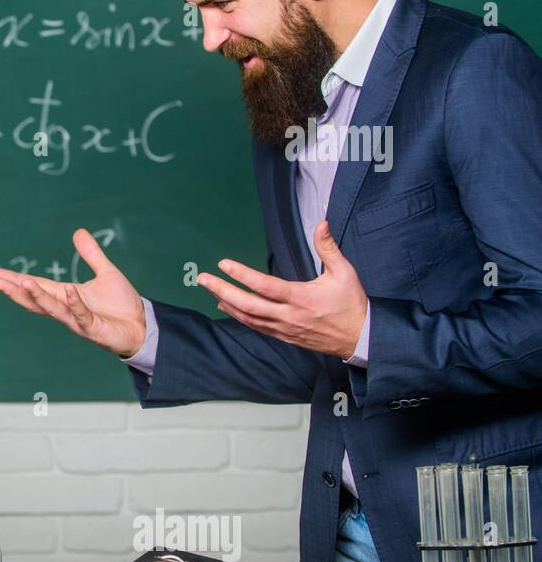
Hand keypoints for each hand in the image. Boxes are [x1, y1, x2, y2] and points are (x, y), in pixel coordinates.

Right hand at [0, 228, 147, 356]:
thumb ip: (91, 254)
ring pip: (54, 309)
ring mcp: (79, 321)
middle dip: (17, 290)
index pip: (37, 287)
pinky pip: (82, 315)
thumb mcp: (106, 272)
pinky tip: (67, 290)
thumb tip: (78, 231)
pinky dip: (75, 304)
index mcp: (66, 296)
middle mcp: (68, 310)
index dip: (16, 281)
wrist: (142, 326)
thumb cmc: (122, 304)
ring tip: (24, 282)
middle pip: (36, 300)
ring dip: (38, 296)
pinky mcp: (94, 329)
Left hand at [197, 221, 366, 357]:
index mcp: (301, 298)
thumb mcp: (345, 272)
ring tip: (210, 290)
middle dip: (222, 290)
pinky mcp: (284, 336)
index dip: (242, 275)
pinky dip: (239, 317)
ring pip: (248, 318)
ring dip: (227, 303)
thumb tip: (321, 223)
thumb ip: (328, 248)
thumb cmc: (351, 304)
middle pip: (247, 304)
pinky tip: (228, 307)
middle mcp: (288, 315)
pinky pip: (256, 327)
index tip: (223, 264)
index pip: (264, 285)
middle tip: (202, 278)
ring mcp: (284, 328)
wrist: (359, 337)